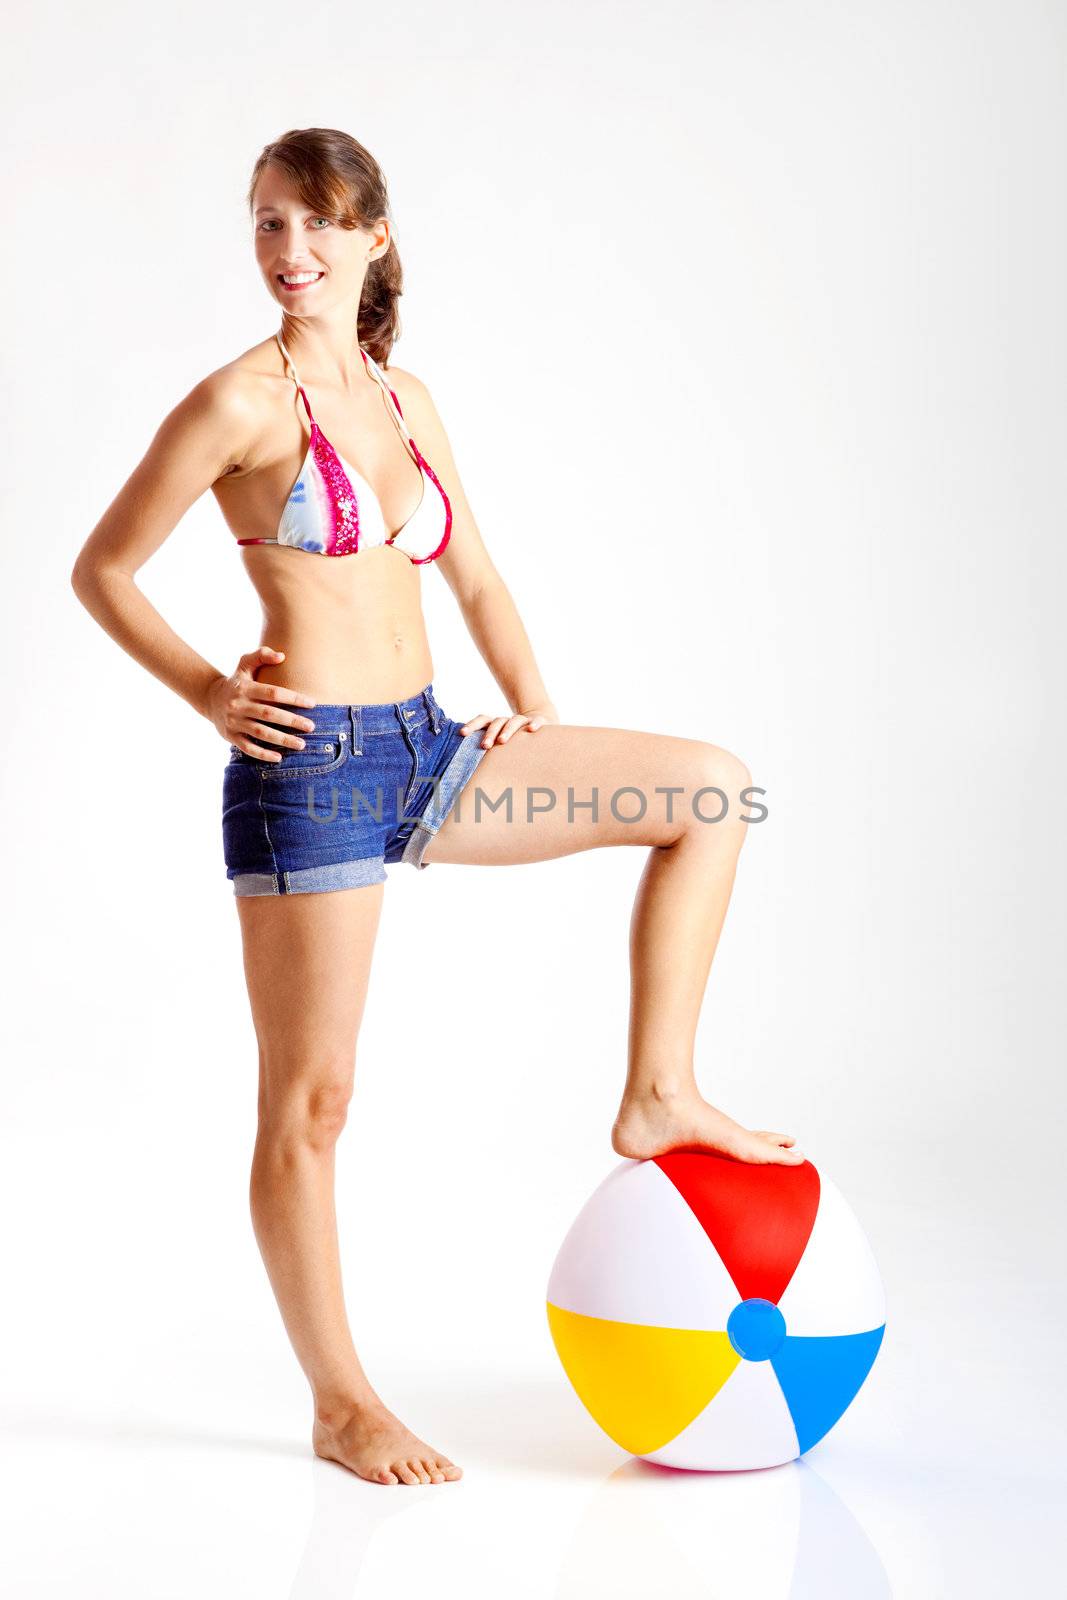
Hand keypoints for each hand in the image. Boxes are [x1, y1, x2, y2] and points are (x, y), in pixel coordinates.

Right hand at [205, 647, 318, 761]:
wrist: (210, 698)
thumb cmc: (237, 681)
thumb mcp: (245, 664)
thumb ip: (262, 655)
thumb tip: (282, 656)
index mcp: (245, 688)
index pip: (273, 693)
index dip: (293, 698)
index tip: (312, 704)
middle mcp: (238, 705)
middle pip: (269, 714)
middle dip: (292, 721)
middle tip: (311, 727)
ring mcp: (234, 722)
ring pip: (261, 733)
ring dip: (282, 740)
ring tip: (301, 745)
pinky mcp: (230, 736)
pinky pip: (248, 748)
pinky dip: (263, 754)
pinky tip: (279, 757)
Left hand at [459, 702, 559, 748]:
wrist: (539, 724)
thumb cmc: (515, 742)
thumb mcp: (500, 746)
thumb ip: (488, 753)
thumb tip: (469, 773)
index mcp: (496, 725)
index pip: (482, 720)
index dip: (472, 725)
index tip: (462, 733)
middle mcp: (508, 721)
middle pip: (497, 722)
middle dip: (490, 734)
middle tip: (484, 746)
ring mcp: (523, 721)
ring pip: (514, 721)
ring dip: (507, 730)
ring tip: (502, 741)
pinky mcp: (538, 721)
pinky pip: (538, 721)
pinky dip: (535, 723)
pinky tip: (532, 729)